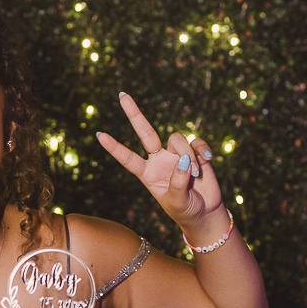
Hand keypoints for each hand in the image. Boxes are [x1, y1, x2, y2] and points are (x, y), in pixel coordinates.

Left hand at [96, 93, 223, 233]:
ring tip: (196, 174)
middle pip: (146, 133)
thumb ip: (178, 182)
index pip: (128, 158)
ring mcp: (177, 154)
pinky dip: (202, 150)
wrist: (205, 212)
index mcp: (147, 173)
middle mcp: (159, 159)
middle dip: (134, 114)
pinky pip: (197, 142)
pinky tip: (207, 161)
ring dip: (188, 155)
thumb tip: (185, 159)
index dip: (115, 147)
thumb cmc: (185, 210)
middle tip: (122, 95)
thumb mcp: (177, 202)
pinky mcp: (196, 152)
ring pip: (177, 139)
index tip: (99, 135)